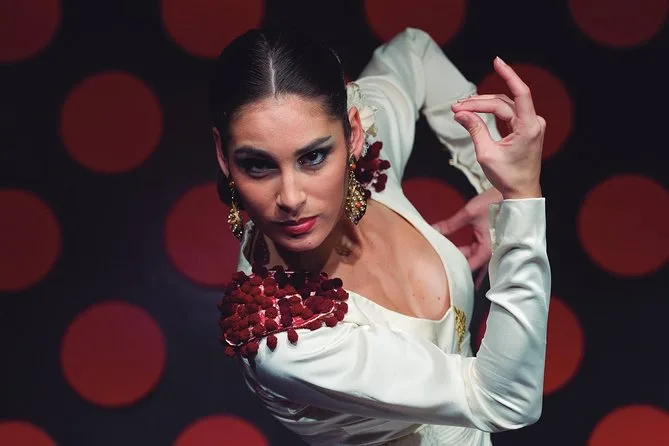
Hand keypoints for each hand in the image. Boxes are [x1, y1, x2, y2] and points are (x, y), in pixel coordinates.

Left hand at [432, 187, 502, 271]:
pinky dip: (469, 250)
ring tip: (447, 255)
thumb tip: (434, 229)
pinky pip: (478, 249)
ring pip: (474, 256)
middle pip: (472, 262)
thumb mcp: (469, 214)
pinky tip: (460, 250)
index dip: (455, 267)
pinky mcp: (491, 240)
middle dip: (457, 260)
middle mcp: (492, 251)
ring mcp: (492, 246)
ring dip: (462, 255)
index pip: (469, 266)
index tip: (442, 266)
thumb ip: (450, 225)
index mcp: (487, 249)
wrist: (513, 194)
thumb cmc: (495, 203)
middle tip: (441, 260)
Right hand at [451, 57, 544, 199]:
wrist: (522, 192)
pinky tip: (474, 111)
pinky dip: (490, 112)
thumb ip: (475, 130)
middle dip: (478, 103)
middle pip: (503, 102)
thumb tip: (460, 113)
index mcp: (528, 127)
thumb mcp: (486, 154)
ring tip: (460, 109)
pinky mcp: (525, 129)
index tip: (497, 61)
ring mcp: (530, 126)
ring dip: (482, 106)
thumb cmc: (507, 176)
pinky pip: (506, 114)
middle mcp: (532, 123)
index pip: (519, 93)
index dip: (508, 75)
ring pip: (503, 107)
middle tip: (456, 107)